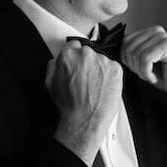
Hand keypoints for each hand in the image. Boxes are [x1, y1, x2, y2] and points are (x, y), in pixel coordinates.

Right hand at [45, 40, 122, 166]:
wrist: (85, 120)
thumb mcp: (50, 83)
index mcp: (68, 55)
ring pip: (101, 60)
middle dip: (86, 64)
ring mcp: (103, 61)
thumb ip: (54, 65)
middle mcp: (86, 54)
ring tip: (94, 87)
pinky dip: (109, 76)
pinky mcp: (116, 69)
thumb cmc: (69, 106)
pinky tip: (103, 87)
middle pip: (88, 52)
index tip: (77, 65)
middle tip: (85, 80)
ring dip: (99, 69)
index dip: (75, 57)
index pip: (73, 45)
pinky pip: (112, 67)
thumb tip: (58, 59)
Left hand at [120, 26, 166, 102]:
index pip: (124, 42)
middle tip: (146, 74)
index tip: (139, 69)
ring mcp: (163, 37)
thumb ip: (129, 51)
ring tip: (151, 75)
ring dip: (141, 71)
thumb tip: (109, 48)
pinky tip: (155, 77)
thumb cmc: (160, 76)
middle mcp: (156, 31)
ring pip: (136, 54)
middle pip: (129, 47)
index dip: (126, 60)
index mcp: (148, 32)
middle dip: (134, 66)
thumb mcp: (138, 61)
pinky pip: (145, 58)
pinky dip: (146, 73)